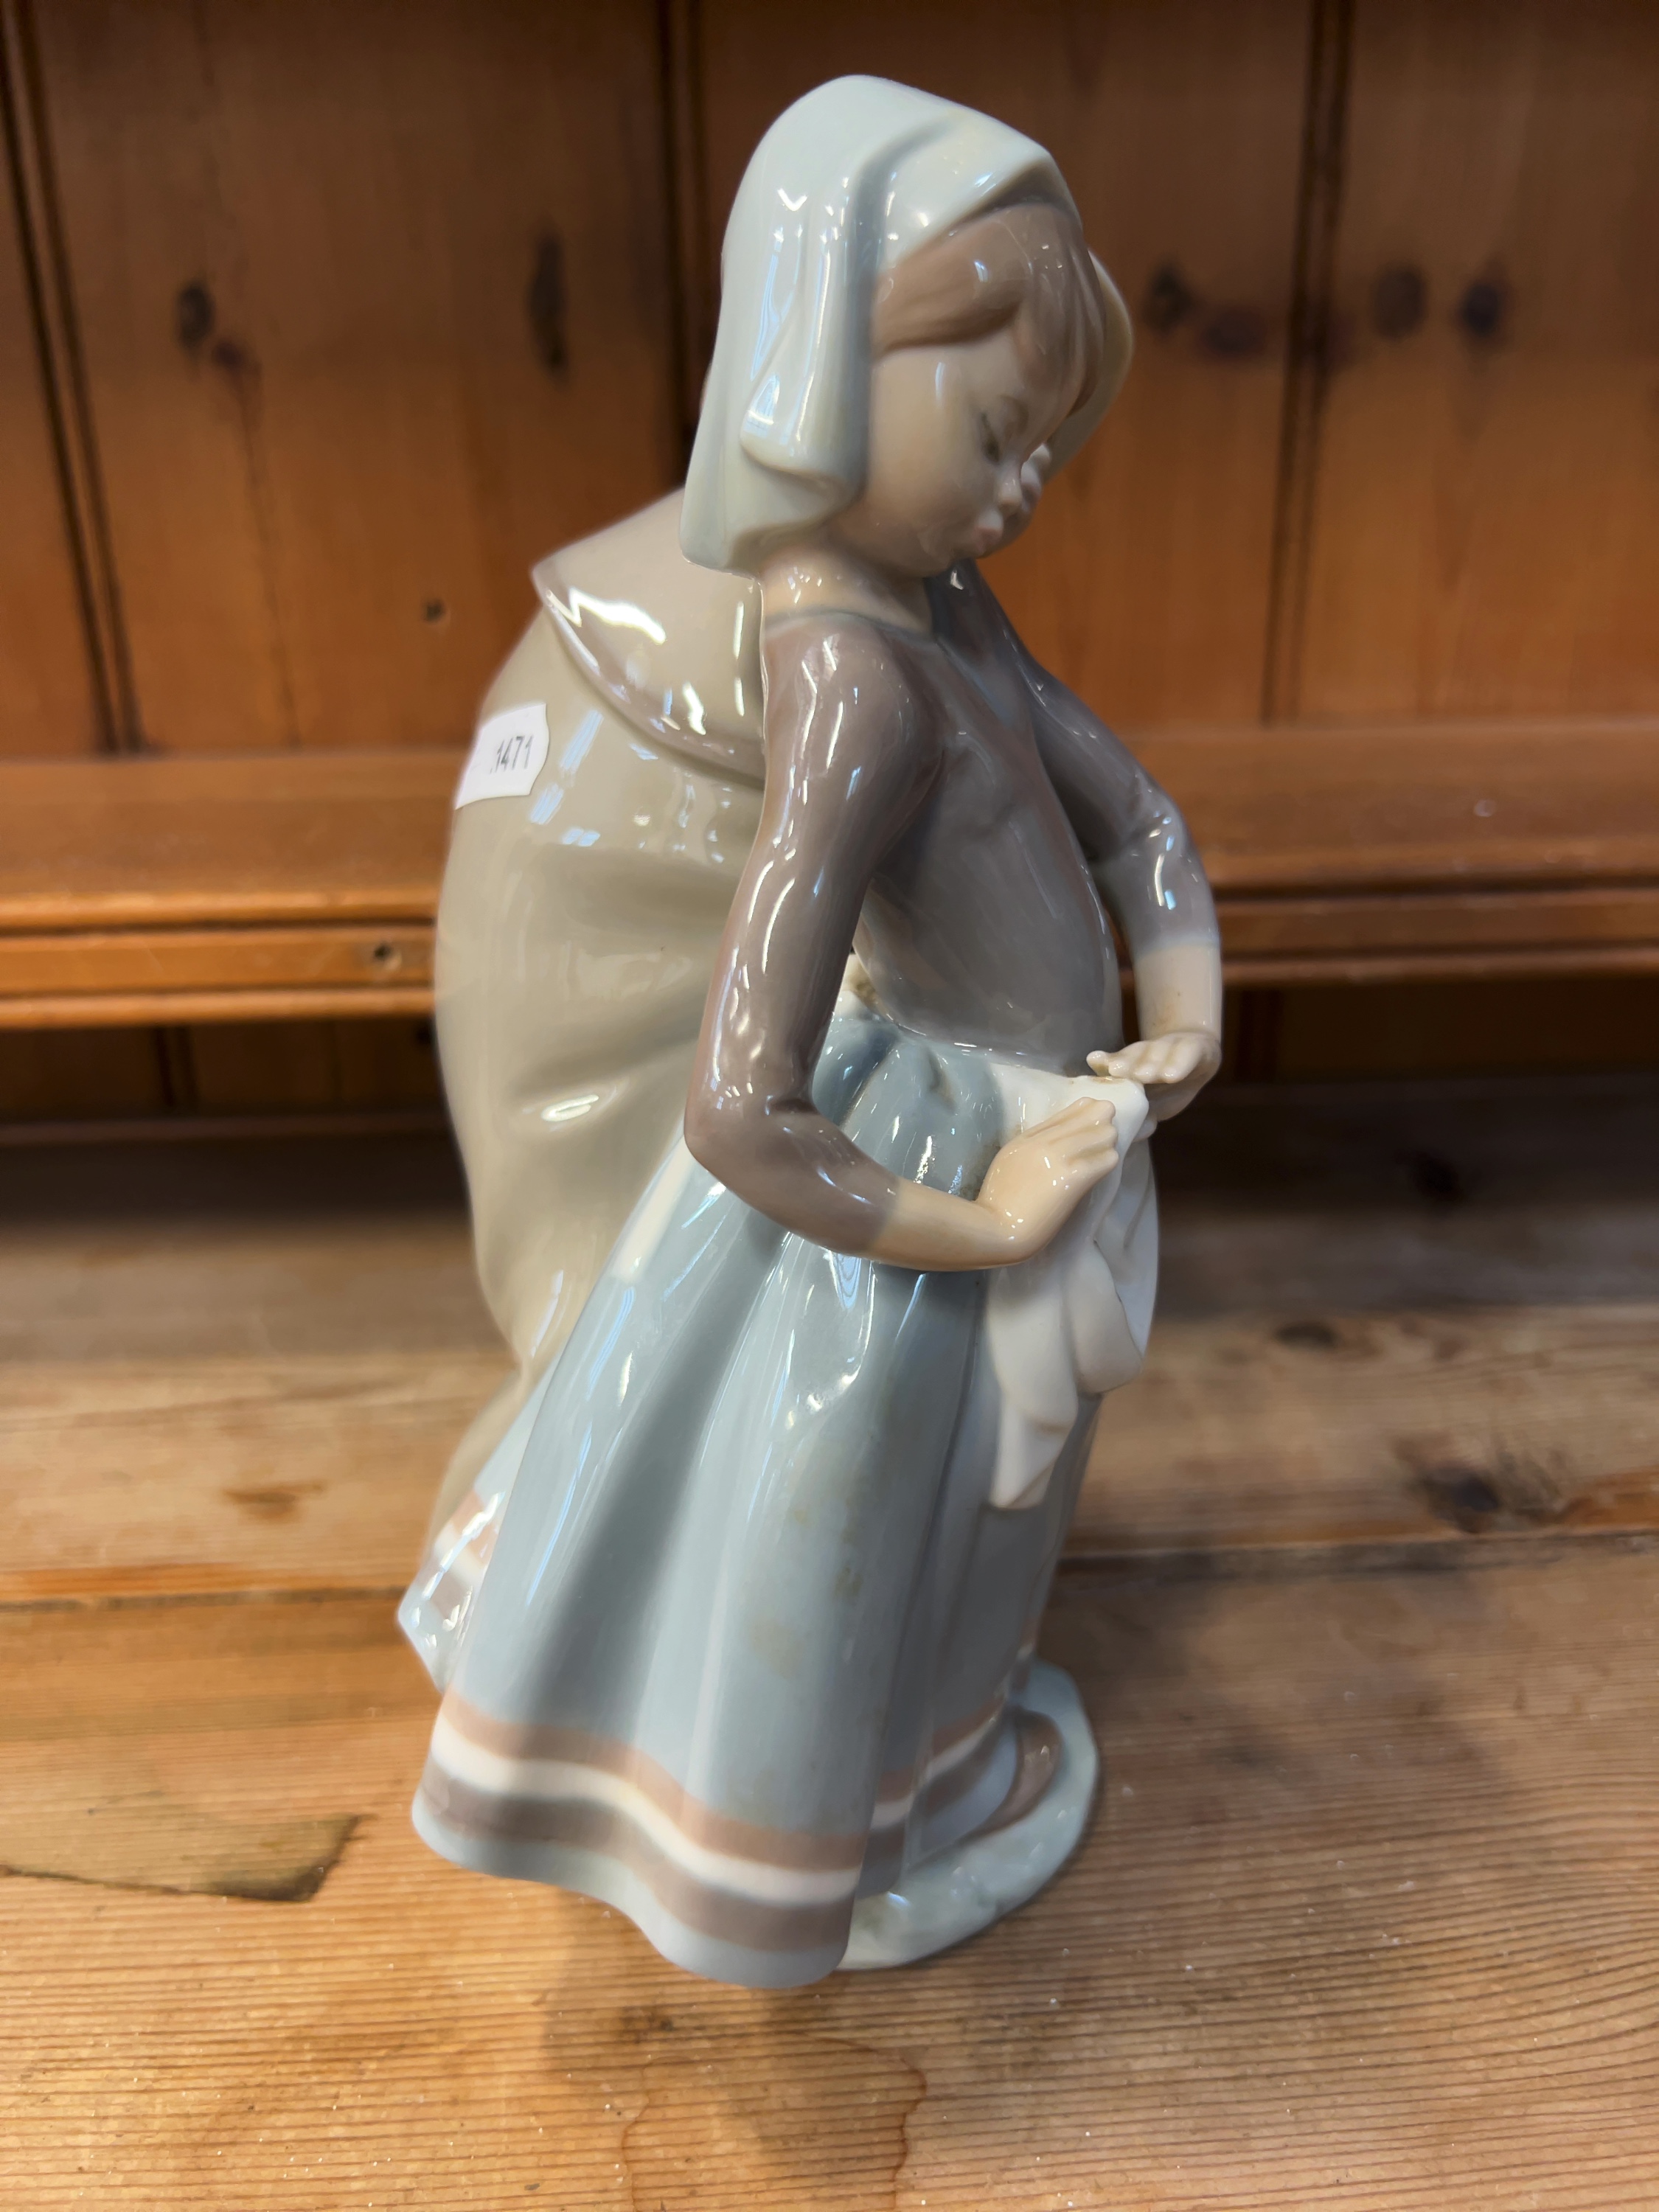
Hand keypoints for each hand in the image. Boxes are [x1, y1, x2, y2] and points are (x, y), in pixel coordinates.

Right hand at [974, 1097, 1119, 1260]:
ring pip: (1101, 1134)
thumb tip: (1055, 1145)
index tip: (1094, 1111)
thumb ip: (1028, 1151)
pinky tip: (1107, 1164)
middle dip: (1100, 1123)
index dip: (1083, 1111)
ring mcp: (1057, 1157)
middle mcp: (1043, 1142)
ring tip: (1105, 1151)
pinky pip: (1103, 1160)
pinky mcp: (1071, 1177)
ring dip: (1106, 1142)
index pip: (1063, 1114)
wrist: (995, 1229)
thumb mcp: (1007, 1165)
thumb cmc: (996, 1205)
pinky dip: (1107, 1160)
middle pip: (1086, 1117)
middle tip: (1106, 1133)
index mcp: (1025, 1139)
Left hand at [1089, 1030, 1219, 1122]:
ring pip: (1159, 1053)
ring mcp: (1170, 1048)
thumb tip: (1122, 1142)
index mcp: (1131, 1063)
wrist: (1197, 1060)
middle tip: (1116, 1071)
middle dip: (1126, 1064)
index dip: (1105, 1061)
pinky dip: (1179, 1064)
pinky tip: (1171, 1075)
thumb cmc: (1166, 1087)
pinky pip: (1187, 1055)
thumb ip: (1138, 1118)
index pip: (1116, 1061)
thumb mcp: (1151, 1104)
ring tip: (1142, 1075)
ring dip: (1150, 1064)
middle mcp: (1147, 1053)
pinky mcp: (1194, 1048)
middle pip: (1135, 1056)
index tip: (1094, 1060)